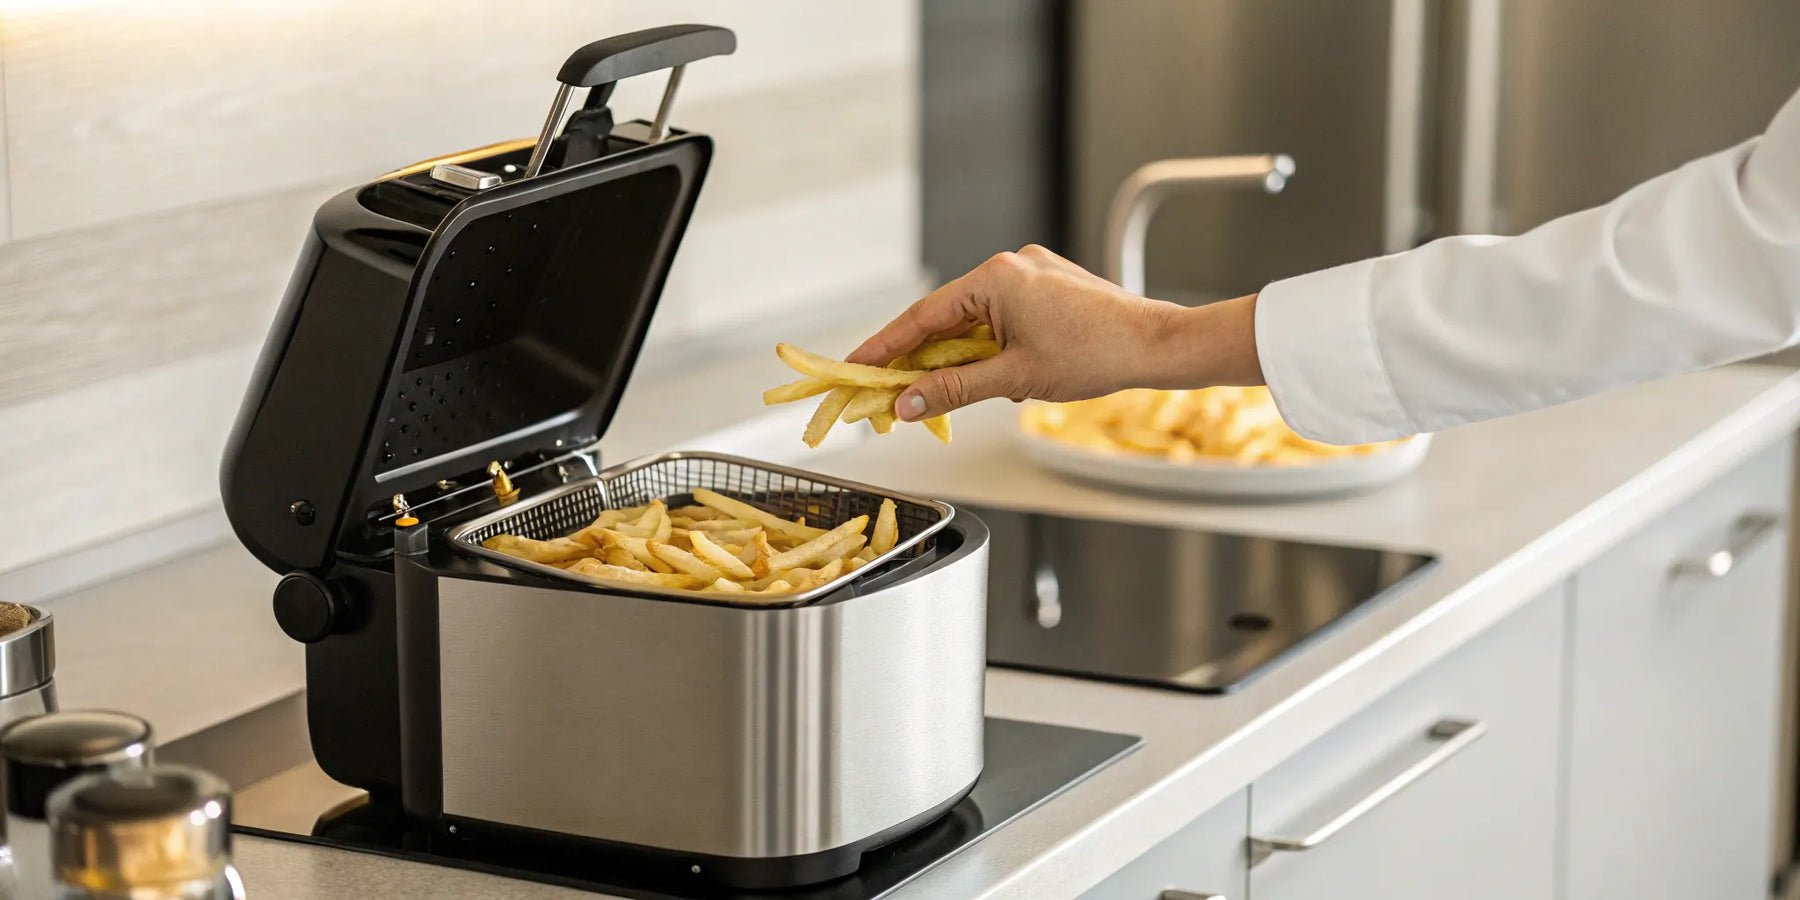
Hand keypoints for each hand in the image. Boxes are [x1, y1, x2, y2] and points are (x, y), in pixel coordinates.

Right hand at [846, 244, 1263, 420]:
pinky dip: (986, 347)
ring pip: (974, 321)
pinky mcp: (1048, 287)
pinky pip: (1001, 317)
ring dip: (956, 357)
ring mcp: (1030, 274)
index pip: (923, 317)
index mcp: (996, 278)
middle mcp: (1010, 266)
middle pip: (946, 318)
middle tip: (886, 391)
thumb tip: (906, 404)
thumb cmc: (1096, 355)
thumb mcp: (1014, 379)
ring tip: (939, 393)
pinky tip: (990, 375)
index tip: (855, 367)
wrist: (1158, 345)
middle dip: (918, 358)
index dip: (885, 347)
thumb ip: (953, 390)